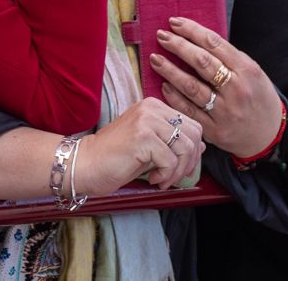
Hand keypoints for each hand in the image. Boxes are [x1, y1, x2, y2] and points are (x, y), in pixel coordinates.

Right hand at [83, 97, 205, 191]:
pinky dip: (167, 175)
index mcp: (154, 106)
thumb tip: (202, 146)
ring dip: (178, 171)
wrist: (85, 165)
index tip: (179, 168)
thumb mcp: (150, 147)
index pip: (192, 125)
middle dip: (189, 161)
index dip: (192, 151)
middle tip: (174, 177)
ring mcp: (147, 120)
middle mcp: (152, 108)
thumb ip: (173, 142)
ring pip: (185, 147)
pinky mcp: (142, 136)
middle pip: (194, 134)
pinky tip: (153, 179)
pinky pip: (171, 160)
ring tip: (162, 180)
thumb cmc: (115, 159)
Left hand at [151, 16, 282, 157]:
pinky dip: (174, 97)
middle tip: (161, 36)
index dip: (192, 31)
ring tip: (155, 59)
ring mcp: (225, 111)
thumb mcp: (253, 72)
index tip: (175, 23)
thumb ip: (229, 58)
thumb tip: (196, 39)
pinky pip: (189, 111)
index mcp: (247, 70)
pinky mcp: (215, 130)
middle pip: (201, 62)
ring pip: (191, 87)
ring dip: (170, 70)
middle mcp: (236, 89)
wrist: (270, 135)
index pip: (214, 43)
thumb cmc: (259, 98)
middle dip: (178, 46)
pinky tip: (164, 85)